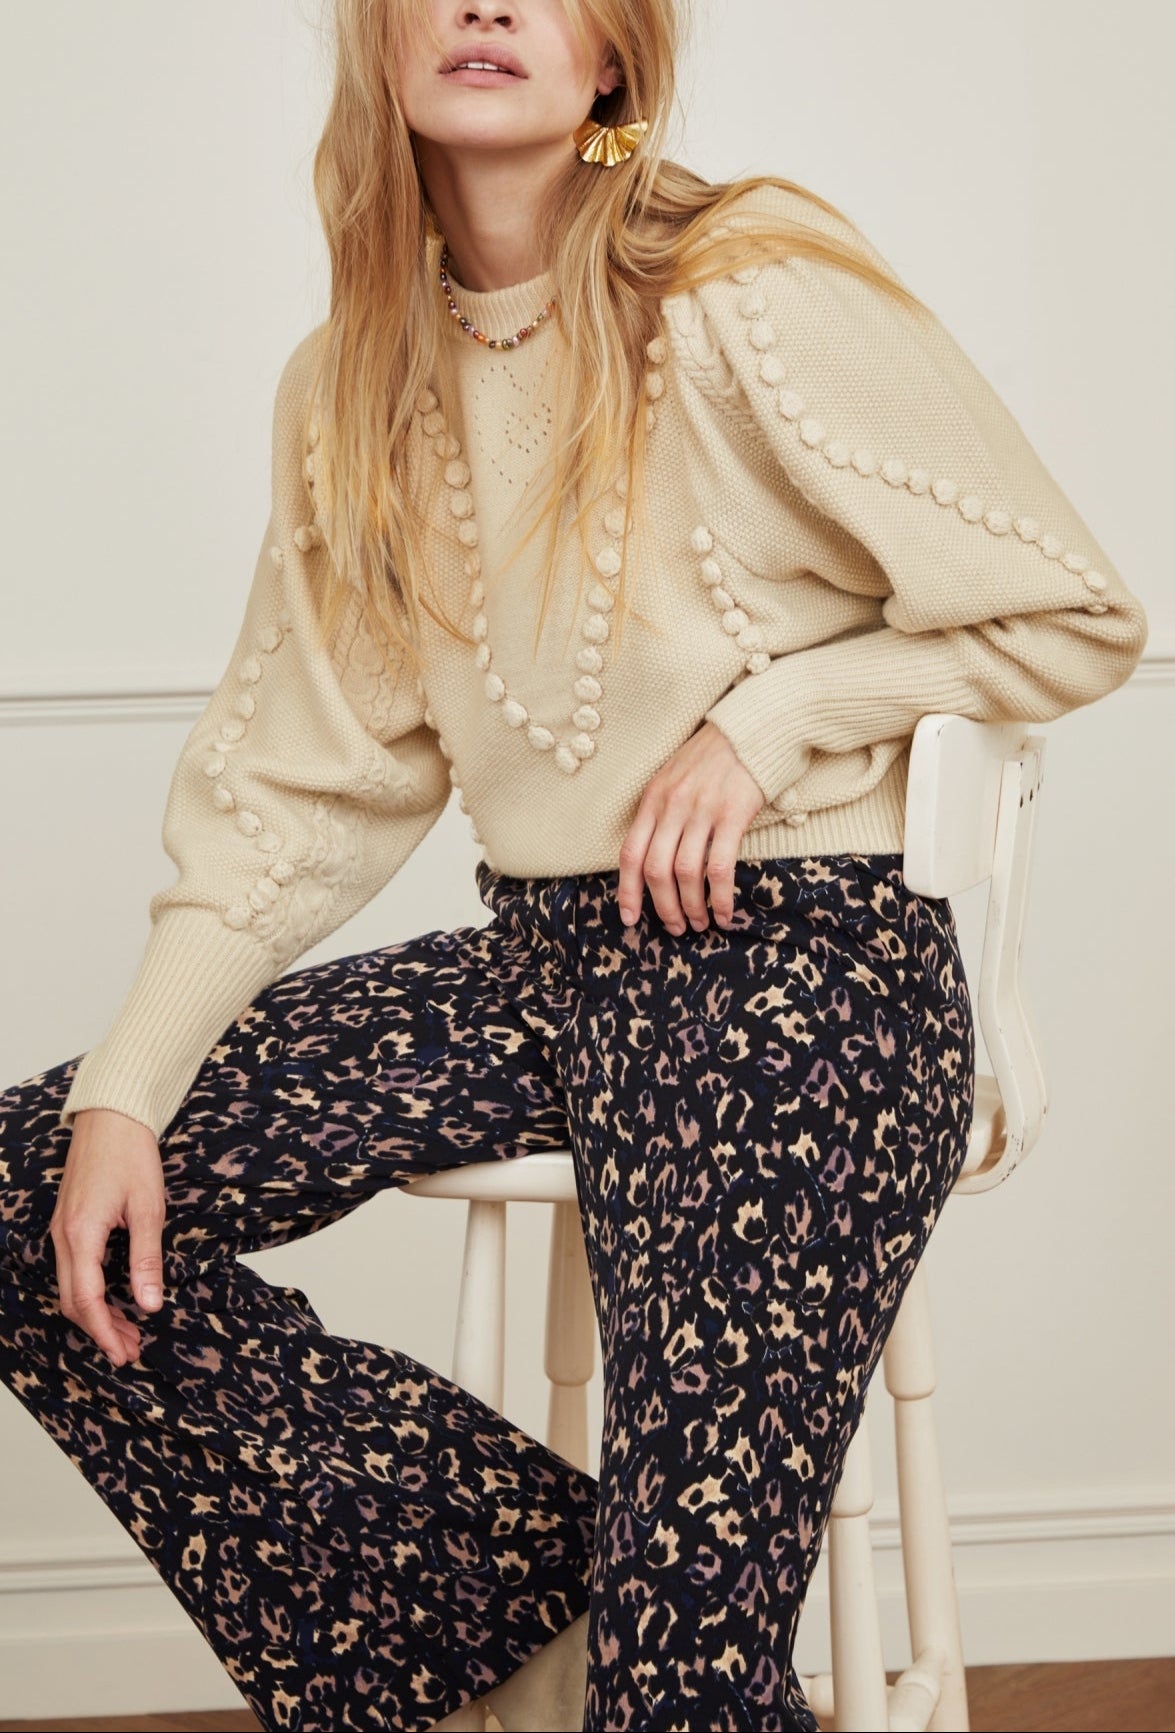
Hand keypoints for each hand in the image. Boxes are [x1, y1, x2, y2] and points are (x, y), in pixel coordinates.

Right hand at [48, 1108, 165, 1367]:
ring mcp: (62, 1230)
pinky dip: (91, 1293)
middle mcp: (63, 1237)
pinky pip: (73, 1270)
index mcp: (81, 1234)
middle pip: (74, 1301)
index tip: (125, 1353)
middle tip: (131, 1350)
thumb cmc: (131, 1156)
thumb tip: (149, 1305)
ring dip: (97, 1314)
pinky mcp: (68, 1224)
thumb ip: (146, 1260)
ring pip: (71, 1288)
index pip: (87, 1300)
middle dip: (101, 1330)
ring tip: (128, 1332)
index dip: (105, 1332)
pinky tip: (115, 1300)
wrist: (111, 1117)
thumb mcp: (148, 1209)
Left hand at [617, 720, 765, 933]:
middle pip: (655, 870)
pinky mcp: (733, 814)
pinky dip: (719, 897)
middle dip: (663, 907)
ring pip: (685, 873)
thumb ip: (661, 810)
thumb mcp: (674, 776)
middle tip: (675, 928)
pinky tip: (724, 913)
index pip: (630, 853)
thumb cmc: (715, 756)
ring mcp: (702, 810)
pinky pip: (719, 867)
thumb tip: (653, 853)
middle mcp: (672, 806)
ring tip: (699, 924)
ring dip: (691, 907)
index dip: (627, 890)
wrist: (754, 728)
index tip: (629, 918)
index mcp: (653, 798)